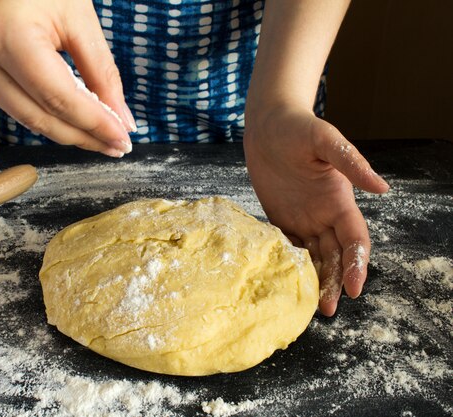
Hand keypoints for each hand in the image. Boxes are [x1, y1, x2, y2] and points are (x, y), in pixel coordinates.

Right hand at [0, 0, 135, 156]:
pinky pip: (9, 102)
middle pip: (38, 116)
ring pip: (22, 116)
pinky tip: (69, 120)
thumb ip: (102, 73)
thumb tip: (121, 120)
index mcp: (8, 35)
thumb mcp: (80, 18)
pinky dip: (42, 113)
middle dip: (81, 136)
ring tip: (98, 137)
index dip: (93, 124)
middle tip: (114, 146)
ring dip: (64, 130)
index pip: (58, 98)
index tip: (122, 140)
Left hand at [243, 105, 388, 315]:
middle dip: (335, 281)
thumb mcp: (326, 141)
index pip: (355, 240)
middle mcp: (324, 214)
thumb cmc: (298, 127)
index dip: (357, 264)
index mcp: (339, 201)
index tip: (354, 288)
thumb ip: (351, 163)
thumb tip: (383, 189)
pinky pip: (288, 247)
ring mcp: (303, 218)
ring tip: (309, 305)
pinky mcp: (280, 218)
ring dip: (315, 279)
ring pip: (315, 256)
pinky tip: (284, 282)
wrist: (267, 125)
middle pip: (336, 255)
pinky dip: (289, 265)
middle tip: (327, 308)